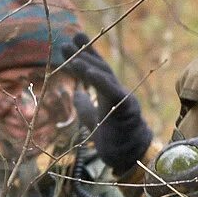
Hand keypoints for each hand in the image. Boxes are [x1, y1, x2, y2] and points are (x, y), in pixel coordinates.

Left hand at [59, 32, 152, 173]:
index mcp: (109, 94)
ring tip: (73, 55)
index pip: (96, 70)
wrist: (129, 157)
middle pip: (101, 68)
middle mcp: (117, 92)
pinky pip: (112, 91)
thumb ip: (85, 106)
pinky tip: (88, 70)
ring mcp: (123, 98)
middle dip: (85, 53)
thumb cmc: (114, 140)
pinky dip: (100, 80)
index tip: (71, 40)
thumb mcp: (93, 120)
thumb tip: (76, 93)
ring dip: (88, 64)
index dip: (85, 55)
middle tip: (68, 39)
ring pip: (105, 77)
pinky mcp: (126, 108)